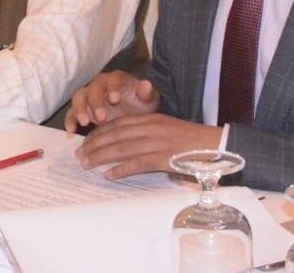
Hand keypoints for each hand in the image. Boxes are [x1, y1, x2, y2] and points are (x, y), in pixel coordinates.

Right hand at [64, 71, 160, 132]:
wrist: (133, 114)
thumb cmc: (140, 104)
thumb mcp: (148, 100)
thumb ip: (146, 93)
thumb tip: (146, 84)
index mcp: (116, 80)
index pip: (112, 80)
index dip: (112, 88)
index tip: (115, 99)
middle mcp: (99, 85)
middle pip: (93, 89)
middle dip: (95, 102)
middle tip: (101, 117)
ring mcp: (88, 97)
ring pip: (79, 98)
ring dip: (80, 109)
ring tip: (84, 122)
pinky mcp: (81, 110)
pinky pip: (71, 112)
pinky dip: (69, 120)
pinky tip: (71, 131)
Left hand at [73, 113, 222, 177]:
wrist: (215, 145)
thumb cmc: (191, 139)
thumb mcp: (166, 127)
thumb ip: (147, 130)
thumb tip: (127, 141)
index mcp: (149, 118)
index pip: (117, 124)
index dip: (99, 132)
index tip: (85, 140)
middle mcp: (150, 128)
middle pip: (114, 135)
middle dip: (94, 144)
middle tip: (78, 154)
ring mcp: (156, 143)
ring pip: (121, 149)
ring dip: (100, 157)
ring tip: (86, 164)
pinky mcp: (163, 158)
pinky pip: (137, 164)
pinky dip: (121, 169)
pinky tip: (108, 175)